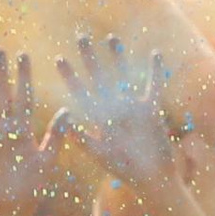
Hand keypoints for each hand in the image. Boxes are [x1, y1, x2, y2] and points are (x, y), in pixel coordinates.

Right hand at [0, 49, 56, 215]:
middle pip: (1, 94)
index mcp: (23, 129)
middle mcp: (4, 128)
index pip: (24, 96)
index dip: (23, 76)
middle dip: (0, 72)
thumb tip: (68, 111)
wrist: (10, 211)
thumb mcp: (46, 161)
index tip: (23, 55)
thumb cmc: (31, 189)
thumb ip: (55, 136)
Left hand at [50, 35, 179, 192]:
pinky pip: (152, 86)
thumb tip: (64, 118)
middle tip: (80, 37)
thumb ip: (82, 137)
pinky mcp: (150, 110)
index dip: (70, 76)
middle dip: (90, 58)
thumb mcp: (100, 154)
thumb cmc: (124, 170)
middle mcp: (112, 109)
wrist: (151, 178)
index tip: (59, 59)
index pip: (80, 93)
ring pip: (122, 76)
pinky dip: (154, 71)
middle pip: (99, 78)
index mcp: (97, 119)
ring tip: (110, 37)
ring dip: (117, 58)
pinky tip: (154, 53)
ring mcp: (131, 108)